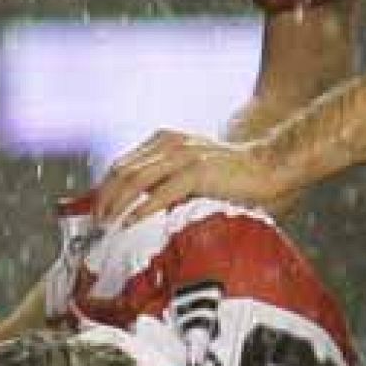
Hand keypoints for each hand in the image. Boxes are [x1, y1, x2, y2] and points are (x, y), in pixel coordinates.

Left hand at [93, 130, 292, 224]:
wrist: (268, 167)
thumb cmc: (232, 175)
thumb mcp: (191, 171)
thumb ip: (166, 181)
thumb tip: (137, 208)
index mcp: (165, 140)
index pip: (122, 163)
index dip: (104, 188)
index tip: (97, 211)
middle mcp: (170, 143)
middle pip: (122, 170)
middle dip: (104, 198)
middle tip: (97, 223)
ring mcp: (184, 155)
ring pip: (135, 180)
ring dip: (117, 205)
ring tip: (108, 225)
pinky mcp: (198, 171)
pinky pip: (161, 193)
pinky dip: (142, 209)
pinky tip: (131, 223)